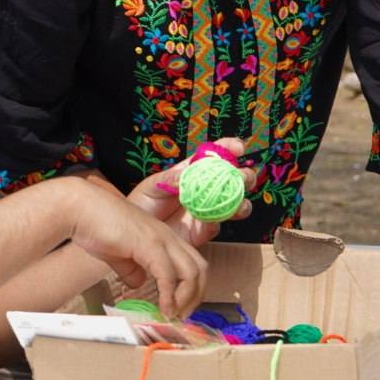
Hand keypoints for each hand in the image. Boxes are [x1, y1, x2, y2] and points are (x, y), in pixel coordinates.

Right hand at [65, 179, 207, 318]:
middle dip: (195, 297)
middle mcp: (167, 235)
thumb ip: (131, 268)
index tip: (179, 309)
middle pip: (200, 269)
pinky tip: (163, 308)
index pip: (192, 263)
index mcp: (162, 236)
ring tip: (173, 316)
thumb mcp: (117, 253)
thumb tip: (138, 283)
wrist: (79, 208)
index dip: (191, 289)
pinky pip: (168, 275)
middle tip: (181, 316)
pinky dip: (170, 296)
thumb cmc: (93, 225)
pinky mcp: (148, 244)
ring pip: (192, 272)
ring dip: (186, 300)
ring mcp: (160, 238)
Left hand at [125, 139, 256, 247]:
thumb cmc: (143, 202)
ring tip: (240, 203)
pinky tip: (211, 221)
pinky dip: (216, 223)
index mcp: (194, 172)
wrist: (135, 233)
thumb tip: (185, 175)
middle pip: (233, 179)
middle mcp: (206, 190)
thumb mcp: (153, 186)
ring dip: (241, 202)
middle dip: (244, 176)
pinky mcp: (202, 232)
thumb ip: (169, 179)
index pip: (215, 156)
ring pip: (234, 204)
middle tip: (243, 177)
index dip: (228, 149)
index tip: (239, 147)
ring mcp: (207, 210)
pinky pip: (216, 226)